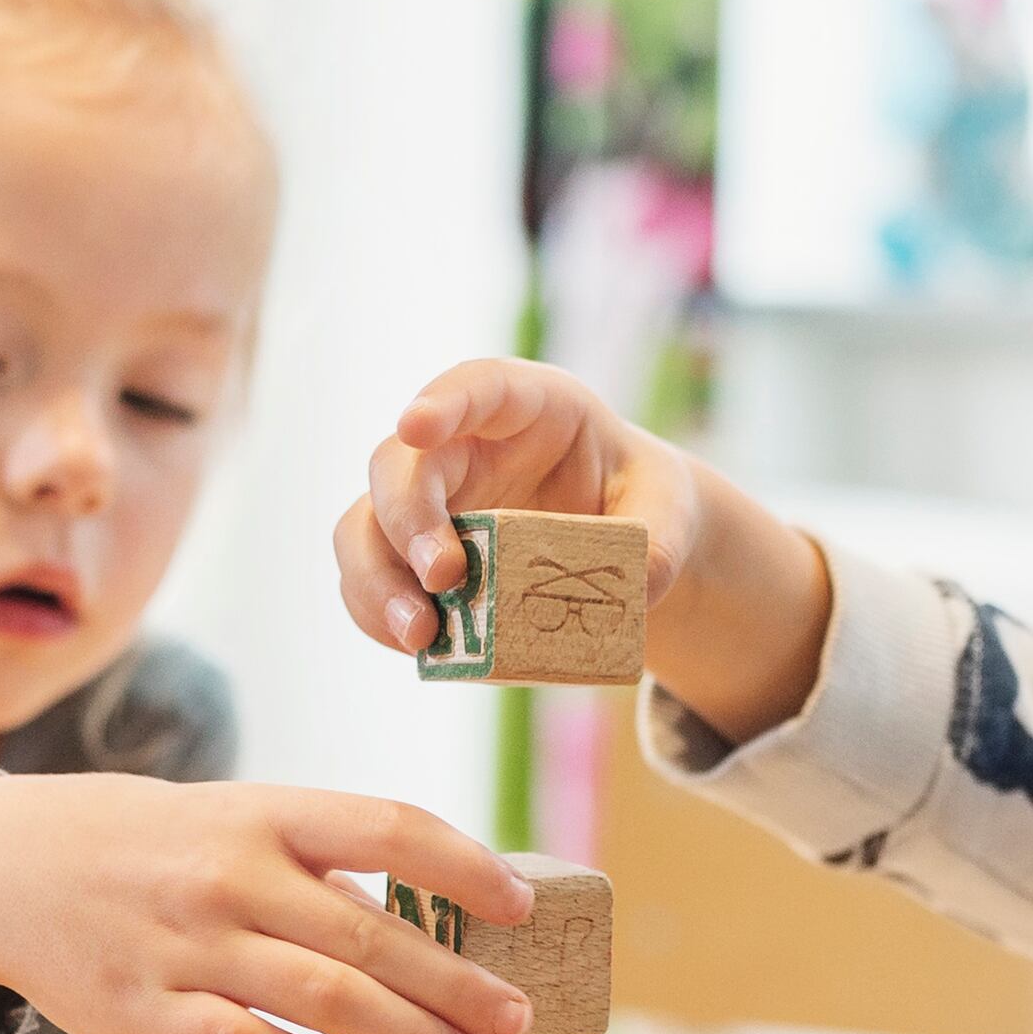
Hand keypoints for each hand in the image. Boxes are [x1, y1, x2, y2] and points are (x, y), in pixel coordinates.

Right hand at [0, 774, 536, 1033]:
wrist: (7, 868)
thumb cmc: (154, 846)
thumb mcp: (237, 821)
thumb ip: (326, 862)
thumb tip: (438, 920)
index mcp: (265, 814)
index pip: (389, 828)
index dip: (465, 869)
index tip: (522, 908)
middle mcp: (230, 874)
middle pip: (370, 932)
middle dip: (456, 983)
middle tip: (518, 1019)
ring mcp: (185, 945)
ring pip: (321, 998)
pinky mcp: (143, 1015)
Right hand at [331, 358, 832, 741]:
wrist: (617, 534)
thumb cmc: (638, 497)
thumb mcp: (668, 507)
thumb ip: (660, 537)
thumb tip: (641, 586)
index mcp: (529, 408)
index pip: (477, 387)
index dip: (442, 402)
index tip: (415, 426)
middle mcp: (461, 447)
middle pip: (400, 465)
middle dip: (408, 518)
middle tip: (443, 575)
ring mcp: (429, 502)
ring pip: (364, 527)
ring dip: (378, 582)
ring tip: (420, 635)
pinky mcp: (411, 556)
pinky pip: (370, 581)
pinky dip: (381, 616)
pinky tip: (421, 646)